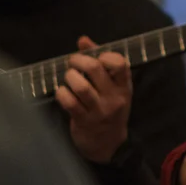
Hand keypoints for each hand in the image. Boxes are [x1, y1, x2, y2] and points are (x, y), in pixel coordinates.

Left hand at [56, 35, 132, 163]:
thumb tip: (83, 40)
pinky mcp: (83, 121)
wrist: (108, 144)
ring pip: (80, 86)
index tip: (97, 58)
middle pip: (95, 69)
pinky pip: (69, 102)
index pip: (120, 63)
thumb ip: (99, 61)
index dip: (105, 55)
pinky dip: (61, 93)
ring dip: (69, 77)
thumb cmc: (109, 109)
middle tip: (73, 62)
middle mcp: (113, 97)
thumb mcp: (112, 87)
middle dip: (78, 60)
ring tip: (68, 78)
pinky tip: (62, 92)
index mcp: (123, 86)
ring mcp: (99, 110)